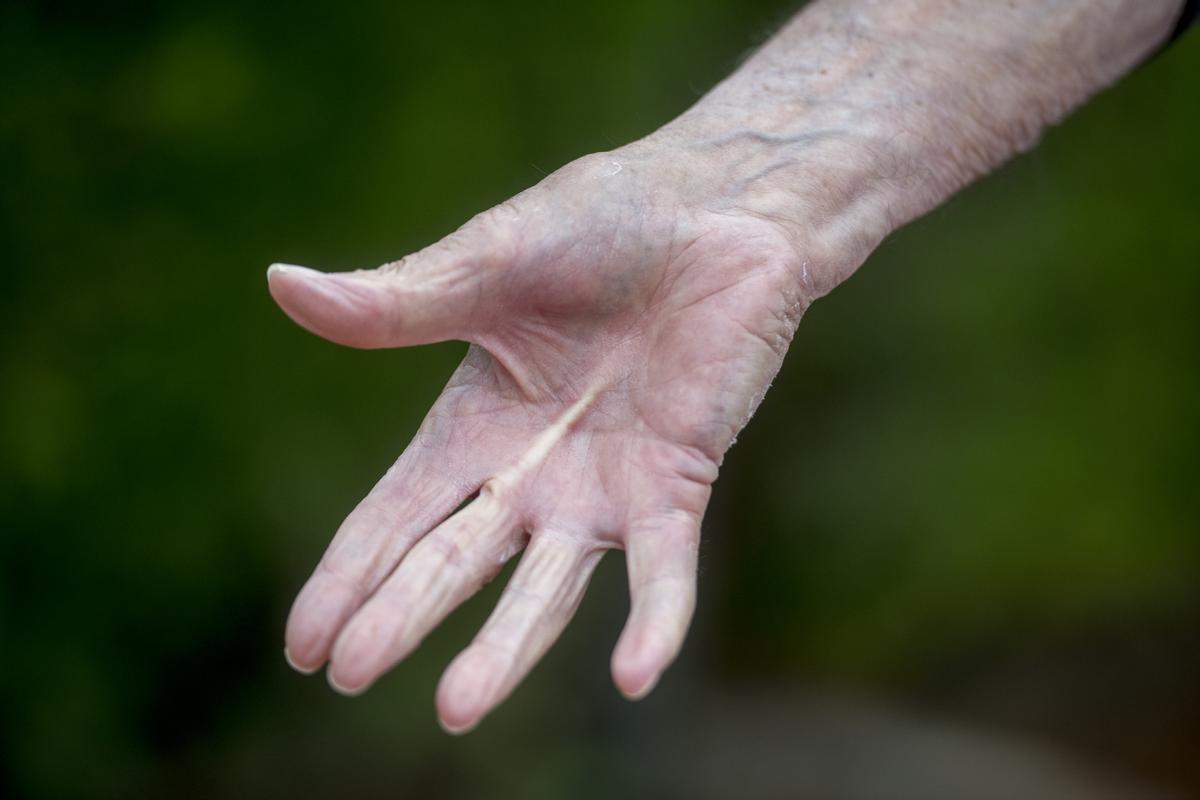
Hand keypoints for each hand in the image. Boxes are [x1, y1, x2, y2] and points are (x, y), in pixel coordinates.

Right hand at [269, 139, 816, 732]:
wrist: (717, 209)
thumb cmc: (601, 224)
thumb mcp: (488, 264)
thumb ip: (397, 302)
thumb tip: (280, 283)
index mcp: (474, 421)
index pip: (397, 512)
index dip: (350, 572)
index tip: (303, 645)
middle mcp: (531, 470)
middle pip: (455, 560)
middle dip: (402, 615)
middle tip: (348, 674)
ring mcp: (603, 487)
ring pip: (547, 586)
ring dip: (506, 646)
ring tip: (457, 708)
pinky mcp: (676, 484)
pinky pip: (665, 571)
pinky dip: (654, 623)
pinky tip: (634, 677)